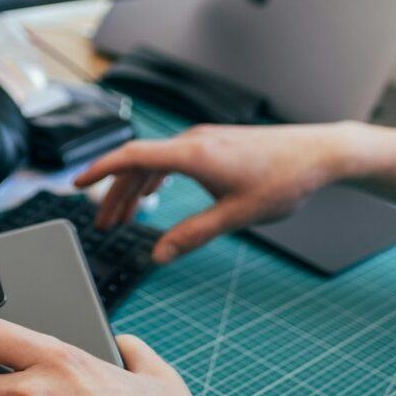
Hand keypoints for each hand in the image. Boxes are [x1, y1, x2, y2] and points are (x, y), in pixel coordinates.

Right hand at [75, 122, 362, 262]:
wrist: (320, 153)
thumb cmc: (284, 180)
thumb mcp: (236, 215)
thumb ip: (193, 235)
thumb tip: (159, 255)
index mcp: (192, 154)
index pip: (132, 157)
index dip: (99, 170)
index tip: (76, 184)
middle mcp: (193, 141)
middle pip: (138, 164)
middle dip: (115, 195)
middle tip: (102, 227)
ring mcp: (203, 140)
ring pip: (155, 163)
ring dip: (135, 190)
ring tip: (123, 219)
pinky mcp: (214, 144)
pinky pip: (171, 159)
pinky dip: (154, 179)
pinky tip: (152, 197)